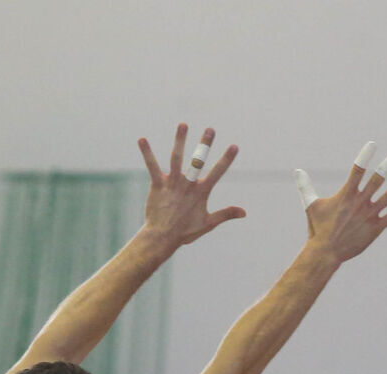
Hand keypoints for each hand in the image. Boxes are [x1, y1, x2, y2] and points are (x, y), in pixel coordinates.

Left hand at [138, 124, 245, 246]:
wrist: (163, 237)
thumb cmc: (186, 231)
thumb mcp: (208, 223)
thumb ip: (226, 214)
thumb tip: (244, 212)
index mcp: (201, 192)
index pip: (217, 173)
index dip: (226, 159)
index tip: (234, 146)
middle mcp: (188, 185)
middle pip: (198, 161)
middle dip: (205, 145)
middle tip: (210, 129)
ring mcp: (172, 183)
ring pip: (176, 158)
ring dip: (180, 140)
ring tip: (183, 124)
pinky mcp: (158, 185)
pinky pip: (152, 166)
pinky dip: (147, 153)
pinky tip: (142, 139)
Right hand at [294, 142, 386, 265]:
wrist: (326, 252)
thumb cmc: (318, 228)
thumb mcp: (311, 205)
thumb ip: (305, 186)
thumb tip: (297, 171)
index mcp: (346, 194)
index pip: (358, 170)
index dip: (365, 156)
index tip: (373, 144)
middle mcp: (360, 202)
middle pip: (378, 178)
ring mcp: (370, 214)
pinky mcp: (376, 227)